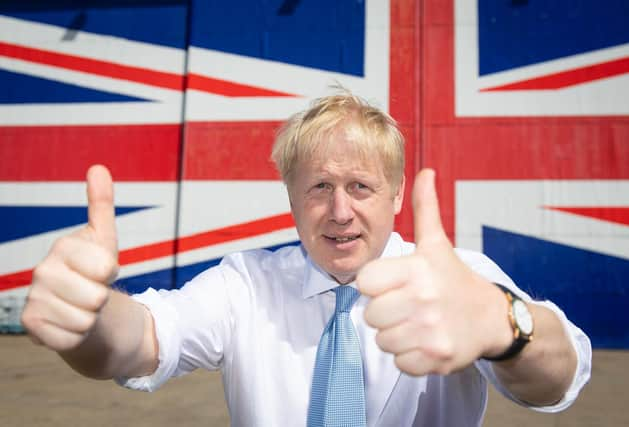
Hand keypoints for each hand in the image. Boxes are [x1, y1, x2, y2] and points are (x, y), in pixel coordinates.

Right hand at [21, 165, 119, 350]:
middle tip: (91, 291)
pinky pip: (73, 336)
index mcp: (63, 247)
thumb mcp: (105, 239)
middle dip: (103, 298)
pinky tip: (69, 323)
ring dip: (91, 317)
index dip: (112, 273)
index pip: (106, 267)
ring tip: (81, 306)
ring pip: (87, 319)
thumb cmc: (94, 272)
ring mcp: (34, 298)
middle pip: (98, 296)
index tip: (102, 270)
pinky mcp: (30, 325)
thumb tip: (98, 167)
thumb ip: (101, 204)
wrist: (80, 307)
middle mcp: (41, 270)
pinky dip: (78, 334)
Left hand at [357, 169, 511, 374]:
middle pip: (370, 315)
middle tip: (407, 305)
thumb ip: (424, 209)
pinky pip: (399, 362)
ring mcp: (431, 331)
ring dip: (395, 335)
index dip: (375, 284)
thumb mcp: (438, 243)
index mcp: (417, 269)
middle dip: (385, 312)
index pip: (363, 282)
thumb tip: (424, 171)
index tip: (394, 283)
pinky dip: (409, 356)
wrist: (493, 317)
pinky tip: (425, 340)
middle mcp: (424, 300)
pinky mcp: (437, 359)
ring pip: (382, 340)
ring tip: (416, 323)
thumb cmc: (454, 278)